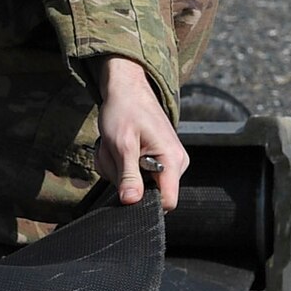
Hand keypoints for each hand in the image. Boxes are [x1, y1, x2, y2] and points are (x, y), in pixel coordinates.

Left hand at [95, 57, 187, 210]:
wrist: (126, 88)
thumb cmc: (125, 109)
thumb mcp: (121, 144)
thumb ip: (128, 175)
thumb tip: (131, 202)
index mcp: (172, 159)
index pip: (167, 201)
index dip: (144, 202)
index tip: (125, 187)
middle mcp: (175, 163)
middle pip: (148, 193)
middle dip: (123, 179)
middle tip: (115, 155)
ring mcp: (166, 161)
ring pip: (138, 183)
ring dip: (118, 169)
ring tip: (116, 147)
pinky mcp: (156, 159)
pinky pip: (135, 173)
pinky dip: (119, 164)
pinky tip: (118, 147)